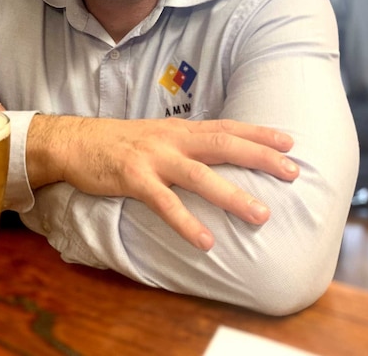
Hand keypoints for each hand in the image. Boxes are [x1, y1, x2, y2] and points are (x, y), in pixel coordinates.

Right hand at [27, 115, 298, 250]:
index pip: (226, 127)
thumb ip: (184, 144)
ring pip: (200, 176)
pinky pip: (164, 203)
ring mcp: (153, 158)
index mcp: (179, 130)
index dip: (258, 132)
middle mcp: (171, 140)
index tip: (290, 140)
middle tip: (293, 171)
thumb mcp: (156, 136)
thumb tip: (214, 156)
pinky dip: (186, 222)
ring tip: (261, 214)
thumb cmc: (117, 142)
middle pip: (223, 145)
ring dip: (232, 195)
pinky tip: (206, 242)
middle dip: (260, 157)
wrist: (74, 141)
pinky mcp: (132, 178)